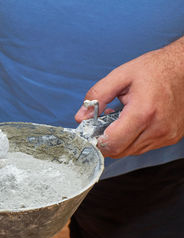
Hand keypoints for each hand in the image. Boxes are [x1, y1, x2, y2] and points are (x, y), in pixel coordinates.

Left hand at [75, 37, 183, 157]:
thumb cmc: (154, 69)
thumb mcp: (120, 75)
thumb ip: (97, 96)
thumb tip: (81, 117)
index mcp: (143, 112)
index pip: (112, 143)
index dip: (97, 141)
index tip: (90, 132)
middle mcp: (157, 128)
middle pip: (120, 151)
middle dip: (106, 141)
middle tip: (102, 124)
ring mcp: (167, 135)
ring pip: (131, 151)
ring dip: (120, 141)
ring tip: (119, 119)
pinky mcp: (171, 137)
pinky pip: (144, 147)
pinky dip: (133, 139)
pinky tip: (132, 122)